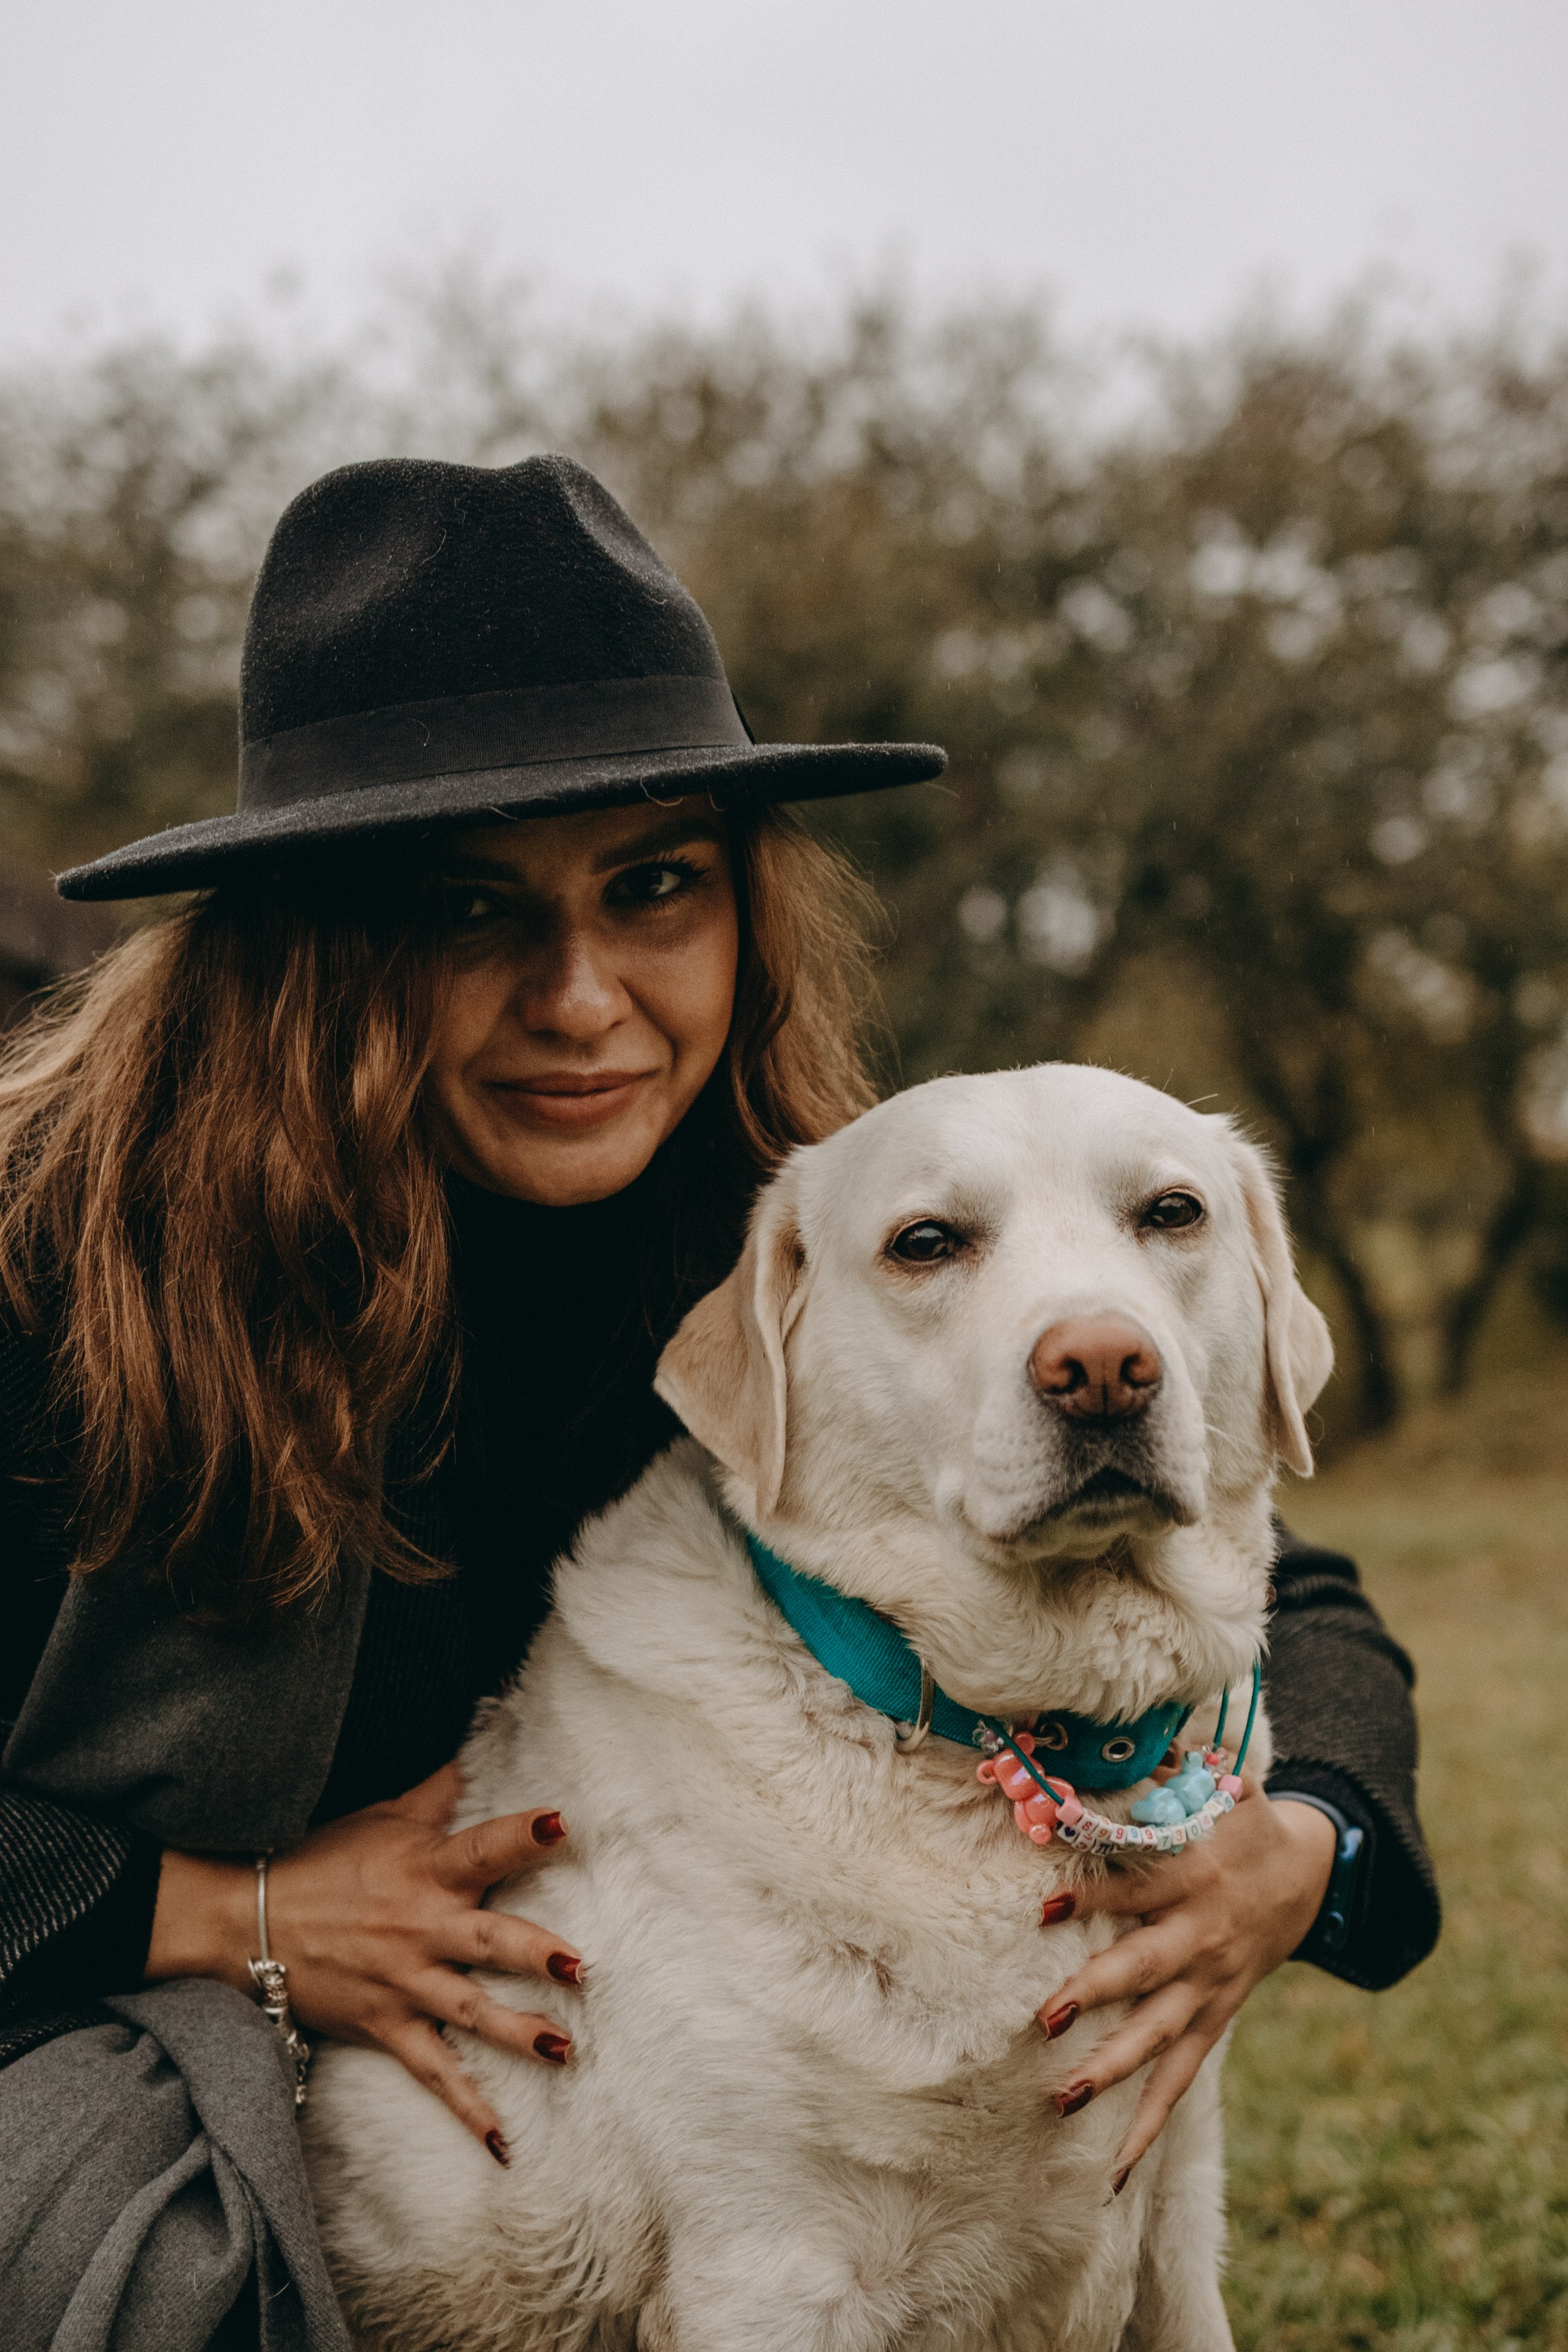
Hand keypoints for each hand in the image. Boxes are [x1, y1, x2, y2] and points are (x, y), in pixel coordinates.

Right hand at [146, 1763, 579, 2159]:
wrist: (247, 1922)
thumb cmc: (320, 1861)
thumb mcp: (379, 1819)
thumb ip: (434, 1796)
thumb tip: (470, 1755)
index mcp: (426, 1869)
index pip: (483, 1846)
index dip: (522, 1833)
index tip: (563, 1822)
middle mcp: (422, 1927)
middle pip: (488, 1939)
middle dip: (535, 1952)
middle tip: (581, 1967)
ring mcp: (404, 1981)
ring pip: (470, 2010)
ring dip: (518, 2032)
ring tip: (566, 2050)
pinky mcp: (385, 2025)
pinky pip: (433, 2071)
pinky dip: (468, 2108)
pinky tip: (504, 2141)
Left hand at [1037, 1779, 1334, 2189]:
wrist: (1310, 1873)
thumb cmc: (1243, 1820)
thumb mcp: (1218, 1785)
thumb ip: (1167, 1767)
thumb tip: (1117, 1731)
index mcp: (1194, 1878)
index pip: (1134, 1889)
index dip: (1090, 1895)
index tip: (1042, 1906)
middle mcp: (1200, 1939)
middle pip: (1144, 1971)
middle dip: (1096, 1992)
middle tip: (1047, 2015)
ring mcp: (1210, 1988)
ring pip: (1159, 2038)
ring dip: (1112, 2070)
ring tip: (1061, 2101)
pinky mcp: (1215, 2019)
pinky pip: (1180, 2079)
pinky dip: (1148, 2125)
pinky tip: (1113, 2172)